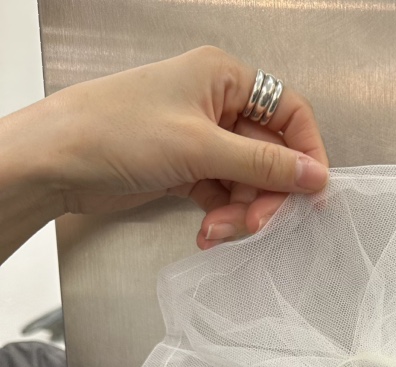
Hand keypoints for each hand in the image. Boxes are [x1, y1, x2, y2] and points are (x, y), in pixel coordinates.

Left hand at [0, 46, 327, 255]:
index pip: (289, 113)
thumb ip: (265, 164)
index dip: (306, 153)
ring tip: (218, 231)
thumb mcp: (201, 148)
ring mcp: (202, 139)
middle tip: (258, 224)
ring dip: (241, 213)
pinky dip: (221, 217)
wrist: (55, 163)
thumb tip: (315, 175)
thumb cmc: (116, 132)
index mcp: (223, 79)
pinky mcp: (188, 169)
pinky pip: (224, 196)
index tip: (312, 191)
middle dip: (265, 195)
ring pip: (248, 182)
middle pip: (271, 155)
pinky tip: (207, 232)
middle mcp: (217, 105)